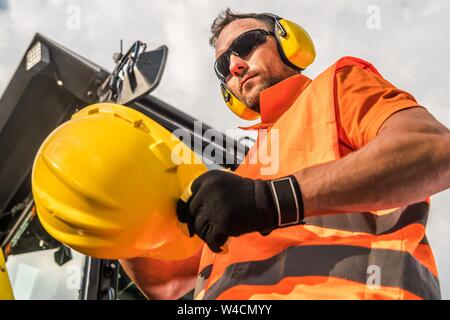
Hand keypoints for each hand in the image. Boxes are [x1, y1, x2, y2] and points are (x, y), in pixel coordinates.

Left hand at [176, 170, 303, 252]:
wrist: (267, 200)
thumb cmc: (243, 194)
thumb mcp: (222, 182)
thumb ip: (204, 192)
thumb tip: (185, 214)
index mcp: (206, 179)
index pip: (185, 199)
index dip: (184, 213)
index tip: (186, 221)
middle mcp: (208, 191)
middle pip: (191, 215)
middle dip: (195, 226)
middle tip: (204, 232)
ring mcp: (215, 207)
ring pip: (199, 229)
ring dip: (207, 236)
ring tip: (217, 237)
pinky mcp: (223, 223)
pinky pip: (211, 240)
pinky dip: (216, 246)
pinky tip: (223, 247)